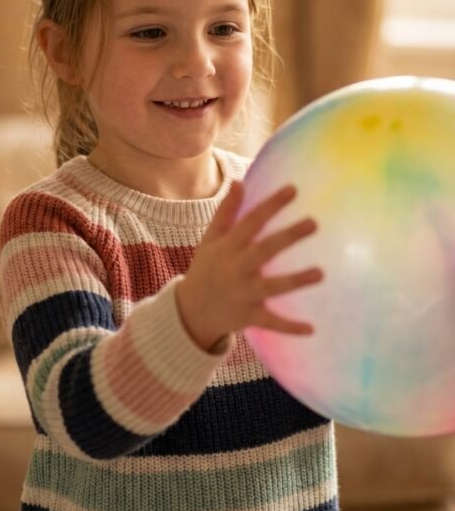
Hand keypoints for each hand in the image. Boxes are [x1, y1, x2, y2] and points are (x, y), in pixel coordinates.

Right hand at [176, 180, 321, 351]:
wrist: (191, 310)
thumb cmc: (207, 267)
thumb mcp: (211, 239)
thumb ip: (226, 211)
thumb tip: (240, 181)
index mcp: (229, 247)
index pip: (251, 221)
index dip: (271, 205)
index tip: (293, 190)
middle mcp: (236, 268)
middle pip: (265, 250)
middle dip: (288, 237)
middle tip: (314, 223)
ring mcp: (243, 294)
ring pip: (272, 287)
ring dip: (295, 281)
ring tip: (320, 273)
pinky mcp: (249, 317)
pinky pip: (271, 322)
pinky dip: (289, 328)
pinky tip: (311, 329)